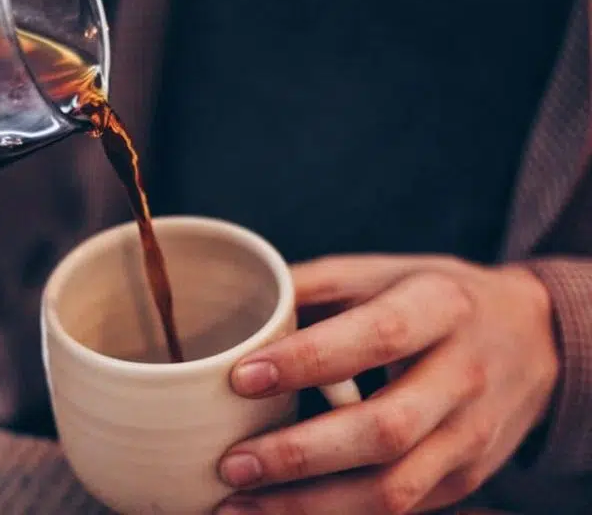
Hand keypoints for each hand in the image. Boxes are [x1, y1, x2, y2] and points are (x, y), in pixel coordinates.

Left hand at [215, 255, 559, 514]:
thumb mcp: (382, 271)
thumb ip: (312, 286)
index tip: (240, 378)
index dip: (306, 362)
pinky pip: (402, 511)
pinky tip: (284, 512)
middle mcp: (463, 375)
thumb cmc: (433, 297)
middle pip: (385, 429)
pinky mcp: (466, 478)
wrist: (531, 336)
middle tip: (232, 464)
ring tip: (239, 505)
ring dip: (310, 507)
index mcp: (439, 306)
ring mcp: (471, 436)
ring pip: (394, 489)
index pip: (375, 336)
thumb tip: (238, 313)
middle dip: (300, 455)